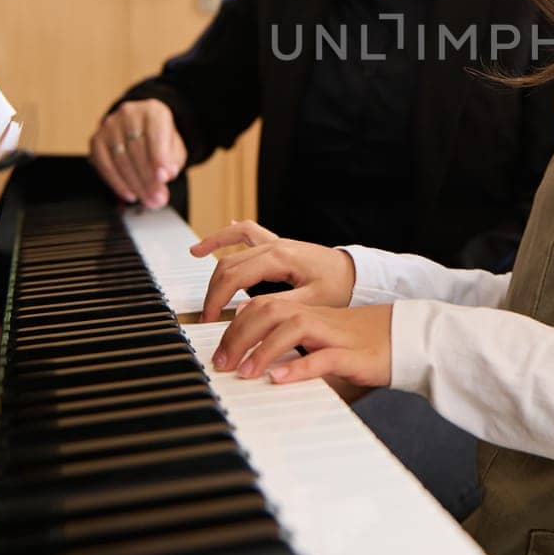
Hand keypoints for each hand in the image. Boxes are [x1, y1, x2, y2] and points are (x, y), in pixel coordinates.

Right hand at [89, 98, 185, 208]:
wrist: (140, 130)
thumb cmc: (160, 141)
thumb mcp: (174, 148)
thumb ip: (172, 160)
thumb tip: (166, 174)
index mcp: (153, 111)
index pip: (155, 133)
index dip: (159, 157)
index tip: (164, 178)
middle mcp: (129, 113)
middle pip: (137, 149)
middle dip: (148, 178)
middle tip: (158, 198)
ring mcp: (110, 126)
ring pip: (120, 158)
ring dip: (135, 184)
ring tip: (148, 200)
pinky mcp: (96, 140)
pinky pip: (105, 165)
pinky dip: (117, 183)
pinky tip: (130, 194)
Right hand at [191, 220, 356, 316]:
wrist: (357, 275)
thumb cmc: (340, 288)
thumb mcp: (311, 302)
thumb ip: (276, 305)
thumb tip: (241, 311)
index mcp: (281, 257)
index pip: (235, 276)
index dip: (217, 299)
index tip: (210, 321)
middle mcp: (275, 245)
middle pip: (230, 263)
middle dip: (213, 289)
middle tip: (207, 315)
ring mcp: (276, 243)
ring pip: (235, 246)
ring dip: (214, 255)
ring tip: (195, 258)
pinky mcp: (278, 246)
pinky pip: (247, 233)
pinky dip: (227, 235)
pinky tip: (213, 242)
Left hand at [212, 298, 391, 387]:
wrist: (411, 337)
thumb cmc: (368, 343)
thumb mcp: (328, 344)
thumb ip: (300, 350)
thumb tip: (268, 367)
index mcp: (310, 314)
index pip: (264, 307)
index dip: (236, 326)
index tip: (219, 352)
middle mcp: (319, 319)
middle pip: (270, 311)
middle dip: (239, 336)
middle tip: (222, 364)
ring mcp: (336, 335)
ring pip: (292, 327)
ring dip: (263, 350)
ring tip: (244, 372)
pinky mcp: (354, 355)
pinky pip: (323, 358)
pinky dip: (299, 367)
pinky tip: (279, 378)